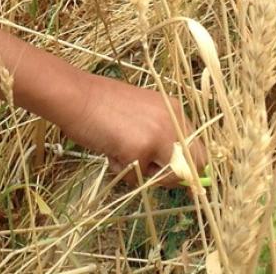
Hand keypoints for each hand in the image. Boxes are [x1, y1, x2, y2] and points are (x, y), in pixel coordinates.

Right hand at [60, 73, 206, 184]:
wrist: (76, 96)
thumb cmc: (102, 106)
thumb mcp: (142, 115)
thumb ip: (161, 136)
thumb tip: (179, 172)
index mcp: (175, 111)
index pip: (199, 150)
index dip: (188, 168)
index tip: (172, 176)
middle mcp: (174, 121)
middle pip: (193, 167)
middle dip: (172, 177)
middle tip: (146, 171)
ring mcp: (158, 135)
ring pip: (166, 177)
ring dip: (144, 174)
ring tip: (121, 151)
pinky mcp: (140, 150)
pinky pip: (138, 179)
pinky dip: (122, 172)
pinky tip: (110, 149)